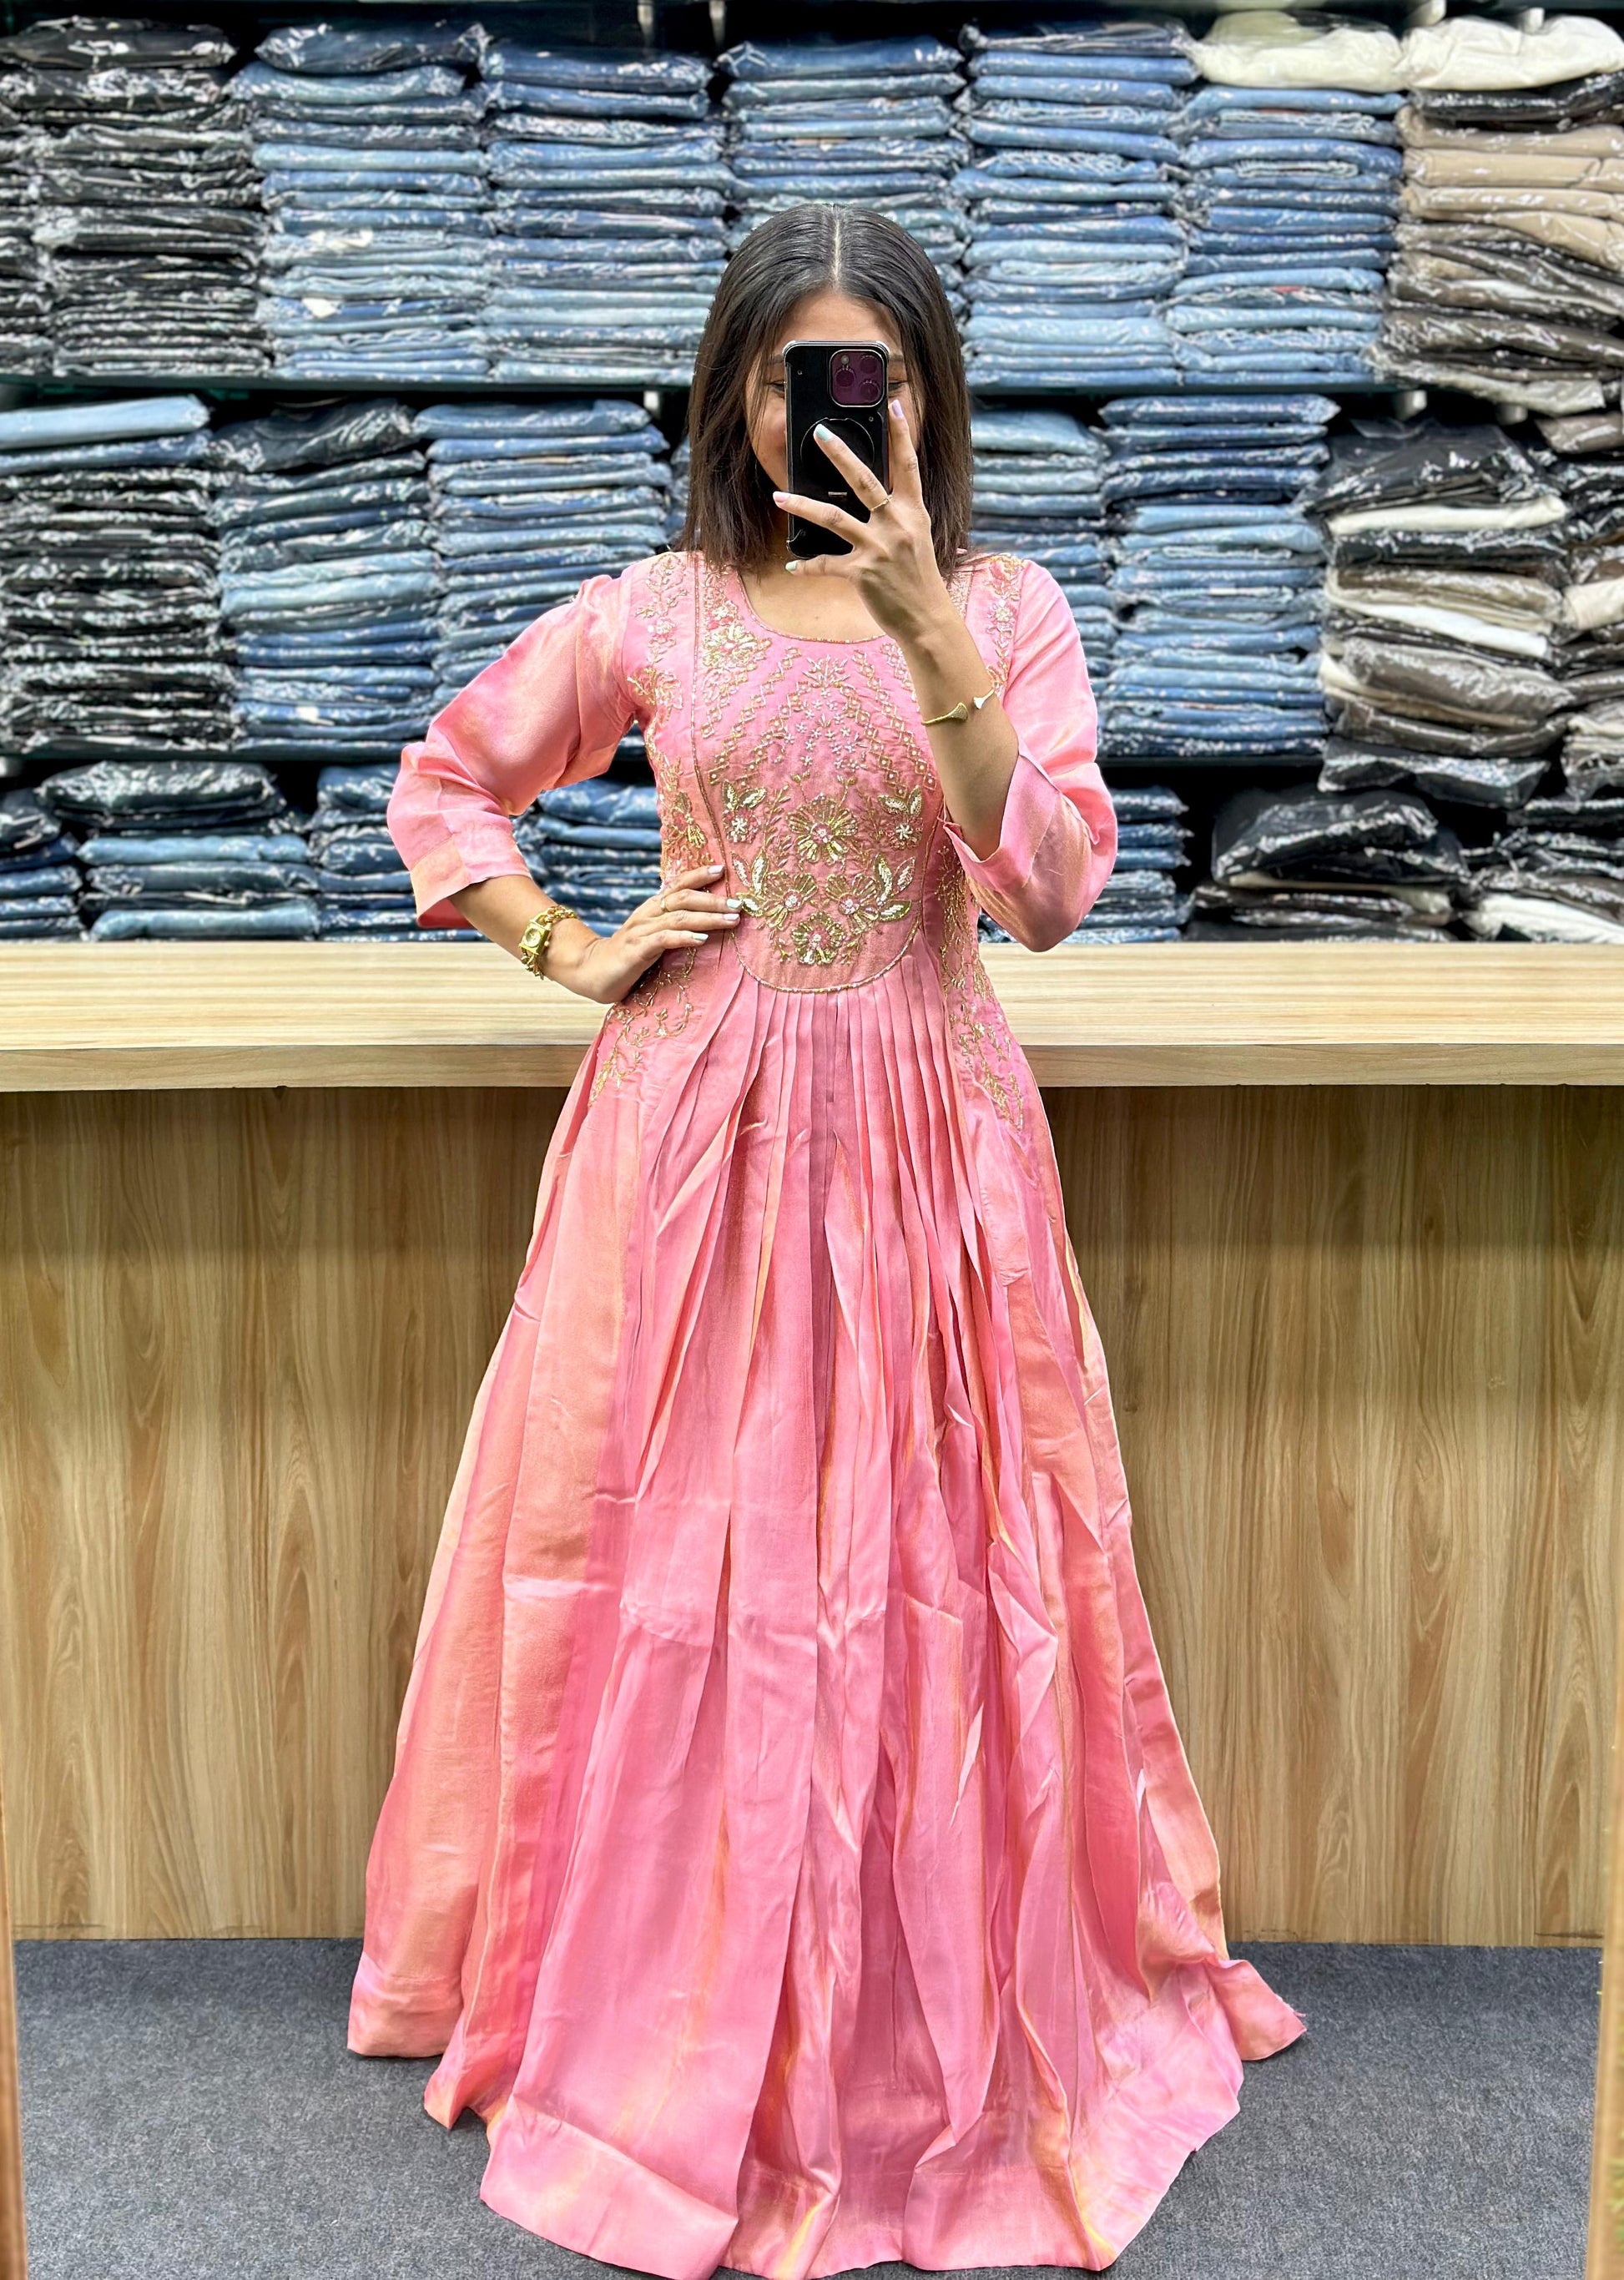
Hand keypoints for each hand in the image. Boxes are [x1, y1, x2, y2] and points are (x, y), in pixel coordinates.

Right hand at [545, 862, 739, 1004]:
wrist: (591, 972)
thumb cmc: (628, 957)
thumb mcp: (652, 936)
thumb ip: (672, 926)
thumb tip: (705, 923)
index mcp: (652, 908)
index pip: (677, 884)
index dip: (699, 875)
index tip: (722, 869)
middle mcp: (647, 914)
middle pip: (684, 898)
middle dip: (713, 899)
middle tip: (738, 904)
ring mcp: (641, 931)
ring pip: (679, 917)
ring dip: (708, 917)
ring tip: (732, 920)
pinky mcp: (637, 951)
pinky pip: (664, 939)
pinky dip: (685, 937)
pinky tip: (702, 939)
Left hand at [772, 401, 952, 642]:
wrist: (927, 620)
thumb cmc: (919, 580)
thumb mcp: (916, 540)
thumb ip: (898, 516)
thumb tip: (873, 499)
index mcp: (913, 513)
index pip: (908, 465)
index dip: (902, 434)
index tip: (894, 404)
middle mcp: (897, 525)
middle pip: (864, 480)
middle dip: (840, 454)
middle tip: (820, 433)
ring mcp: (879, 548)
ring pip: (834, 518)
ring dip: (802, 505)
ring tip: (779, 496)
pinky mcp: (862, 573)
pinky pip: (826, 564)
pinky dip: (807, 566)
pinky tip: (793, 566)